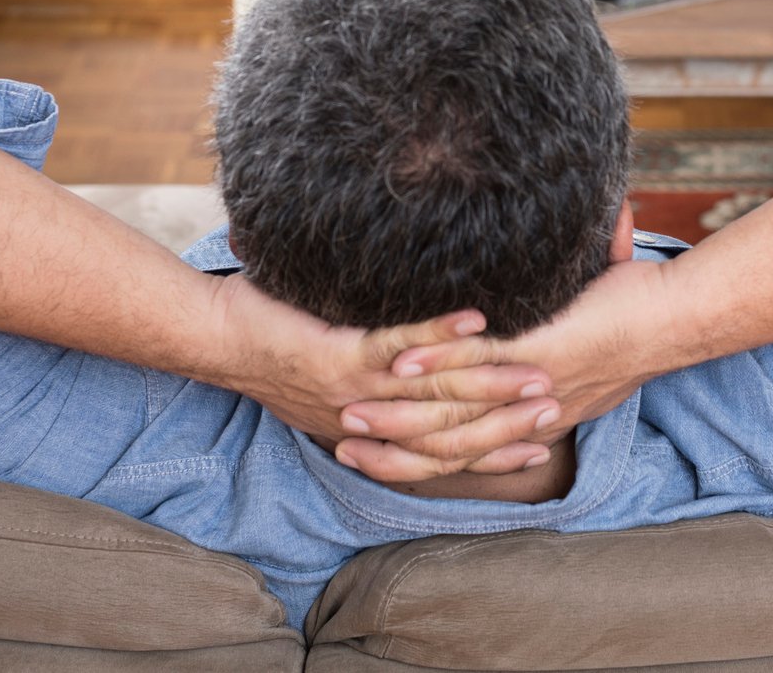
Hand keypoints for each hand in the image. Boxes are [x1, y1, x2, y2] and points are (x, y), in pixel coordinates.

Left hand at [206, 273, 559, 476]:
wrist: (216, 339)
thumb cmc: (274, 348)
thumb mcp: (332, 381)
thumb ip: (377, 382)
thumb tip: (418, 373)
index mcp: (370, 433)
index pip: (445, 453)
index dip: (495, 450)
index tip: (543, 440)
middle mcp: (369, 421)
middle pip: (452, 431)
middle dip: (509, 421)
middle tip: (557, 406)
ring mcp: (357, 390)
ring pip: (436, 395)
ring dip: (492, 381)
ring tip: (537, 369)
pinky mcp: (340, 355)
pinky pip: (399, 344)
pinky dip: (441, 333)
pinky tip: (478, 318)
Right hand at [336, 258, 674, 477]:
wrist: (677, 317)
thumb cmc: (635, 318)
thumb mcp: (583, 341)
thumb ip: (551, 338)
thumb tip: (530, 330)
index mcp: (538, 420)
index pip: (464, 451)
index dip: (416, 459)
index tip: (371, 454)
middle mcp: (530, 416)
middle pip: (447, 447)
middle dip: (391, 451)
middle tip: (341, 447)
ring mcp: (531, 387)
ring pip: (452, 416)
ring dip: (397, 417)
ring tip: (350, 414)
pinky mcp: (539, 355)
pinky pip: (475, 368)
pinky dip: (433, 365)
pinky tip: (395, 366)